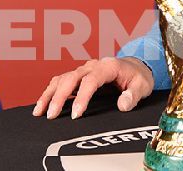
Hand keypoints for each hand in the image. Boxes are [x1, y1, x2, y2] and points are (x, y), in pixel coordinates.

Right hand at [32, 57, 153, 119]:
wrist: (136, 66)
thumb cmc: (138, 77)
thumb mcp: (142, 86)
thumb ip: (133, 95)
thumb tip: (122, 105)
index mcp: (108, 66)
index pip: (91, 80)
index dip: (82, 97)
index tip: (76, 114)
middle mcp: (93, 65)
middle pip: (72, 78)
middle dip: (60, 97)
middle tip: (52, 115)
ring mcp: (84, 69)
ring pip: (62, 78)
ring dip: (50, 94)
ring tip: (39, 112)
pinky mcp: (79, 75)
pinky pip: (61, 81)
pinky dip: (50, 92)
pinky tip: (42, 105)